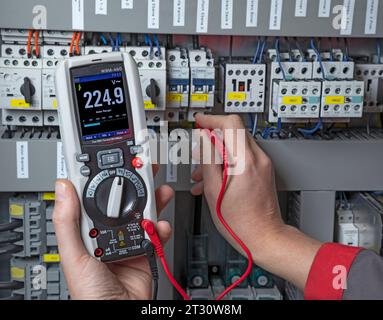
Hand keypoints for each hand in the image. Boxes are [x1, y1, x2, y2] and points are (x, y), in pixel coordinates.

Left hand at [52, 165, 172, 299]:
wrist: (119, 312)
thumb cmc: (90, 292)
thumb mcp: (74, 254)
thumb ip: (67, 221)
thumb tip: (63, 188)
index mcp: (89, 228)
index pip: (96, 195)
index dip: (104, 175)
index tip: (112, 158)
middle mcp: (110, 230)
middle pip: (125, 199)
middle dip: (136, 182)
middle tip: (144, 167)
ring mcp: (130, 239)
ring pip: (144, 212)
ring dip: (154, 199)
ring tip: (161, 191)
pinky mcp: (147, 248)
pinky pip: (157, 232)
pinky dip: (162, 228)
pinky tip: (160, 227)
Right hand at [191, 114, 283, 258]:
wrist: (264, 236)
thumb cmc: (241, 221)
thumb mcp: (214, 190)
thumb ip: (208, 160)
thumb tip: (203, 139)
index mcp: (246, 161)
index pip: (231, 124)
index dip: (212, 120)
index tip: (199, 123)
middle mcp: (258, 159)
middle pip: (233, 134)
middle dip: (212, 141)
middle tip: (198, 155)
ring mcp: (262, 165)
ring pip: (236, 147)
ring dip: (217, 154)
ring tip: (202, 174)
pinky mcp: (262, 172)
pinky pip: (242, 159)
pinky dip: (226, 163)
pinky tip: (214, 180)